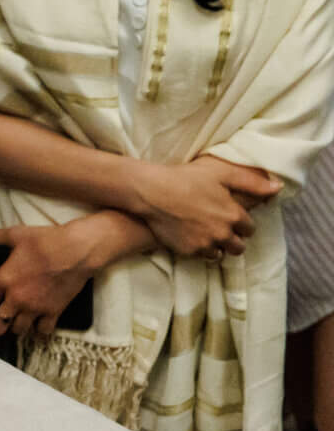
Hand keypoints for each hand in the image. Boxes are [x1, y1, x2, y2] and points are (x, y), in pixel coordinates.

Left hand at [0, 221, 103, 337]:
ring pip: (19, 330)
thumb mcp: (15, 235)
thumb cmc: (47, 241)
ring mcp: (36, 307)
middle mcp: (17, 298)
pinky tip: (37, 329)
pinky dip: (39, 333)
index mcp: (3, 280)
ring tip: (15, 325)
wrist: (77, 250)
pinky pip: (43, 331)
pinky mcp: (54, 311)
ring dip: (15, 329)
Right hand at [127, 154, 279, 258]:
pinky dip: (200, 249)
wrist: (151, 192)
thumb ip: (253, 183)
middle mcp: (223, 234)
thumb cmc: (186, 179)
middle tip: (220, 226)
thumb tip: (278, 188)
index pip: (249, 228)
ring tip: (207, 233)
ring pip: (221, 254)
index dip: (241, 221)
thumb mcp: (222, 174)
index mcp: (234, 215)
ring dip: (218, 246)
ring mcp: (205, 244)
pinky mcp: (188, 251)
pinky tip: (192, 236)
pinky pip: (201, 256)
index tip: (231, 215)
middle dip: (233, 238)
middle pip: (238, 246)